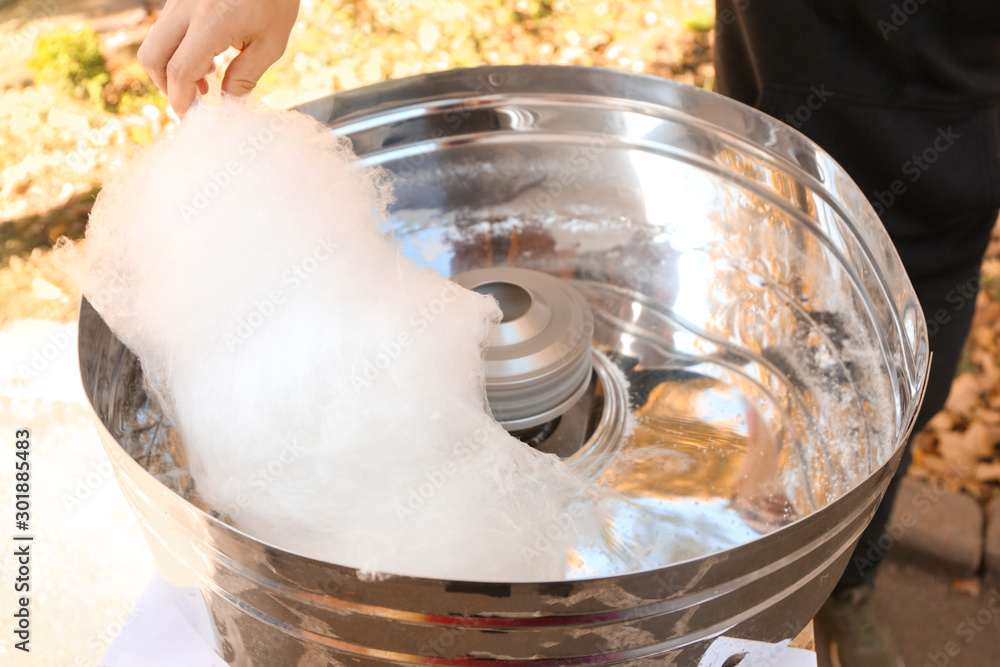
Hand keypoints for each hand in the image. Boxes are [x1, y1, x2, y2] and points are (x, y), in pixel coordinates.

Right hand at [138, 0, 299, 115]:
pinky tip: (207, 59)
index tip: (195, 119)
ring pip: (154, 44)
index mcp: (210, 21)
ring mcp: (177, 0)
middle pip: (151, 58)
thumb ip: (245, 76)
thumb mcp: (270, 43)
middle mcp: (185, 8)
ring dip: (172, 70)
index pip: (179, 71)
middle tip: (195, 103)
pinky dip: (177, 52)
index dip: (182, 102)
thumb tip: (228, 105)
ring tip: (207, 82)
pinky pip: (166, 31)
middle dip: (167, 87)